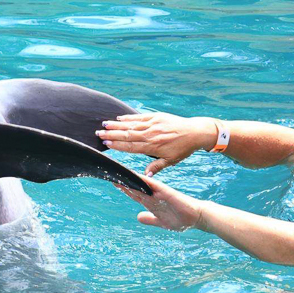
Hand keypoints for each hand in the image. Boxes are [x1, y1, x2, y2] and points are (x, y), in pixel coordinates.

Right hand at [96, 112, 216, 174]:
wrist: (195, 132)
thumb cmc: (183, 149)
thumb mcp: (171, 161)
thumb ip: (156, 166)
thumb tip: (145, 176)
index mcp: (153, 146)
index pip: (131, 146)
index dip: (117, 144)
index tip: (106, 143)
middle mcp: (151, 134)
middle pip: (128, 134)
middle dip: (112, 134)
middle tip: (98, 133)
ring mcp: (153, 124)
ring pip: (131, 124)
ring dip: (117, 125)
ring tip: (104, 124)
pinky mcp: (157, 116)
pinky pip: (140, 117)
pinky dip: (129, 117)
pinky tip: (119, 118)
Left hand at [115, 175, 208, 231]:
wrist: (196, 217)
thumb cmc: (181, 218)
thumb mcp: (161, 222)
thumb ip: (150, 219)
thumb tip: (138, 217)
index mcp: (151, 203)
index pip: (135, 194)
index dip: (124, 189)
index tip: (114, 182)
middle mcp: (154, 197)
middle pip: (135, 188)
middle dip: (123, 182)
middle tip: (110, 173)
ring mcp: (160, 194)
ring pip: (142, 185)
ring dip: (131, 180)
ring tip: (120, 173)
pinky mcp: (167, 193)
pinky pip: (155, 186)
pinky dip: (146, 181)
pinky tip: (138, 177)